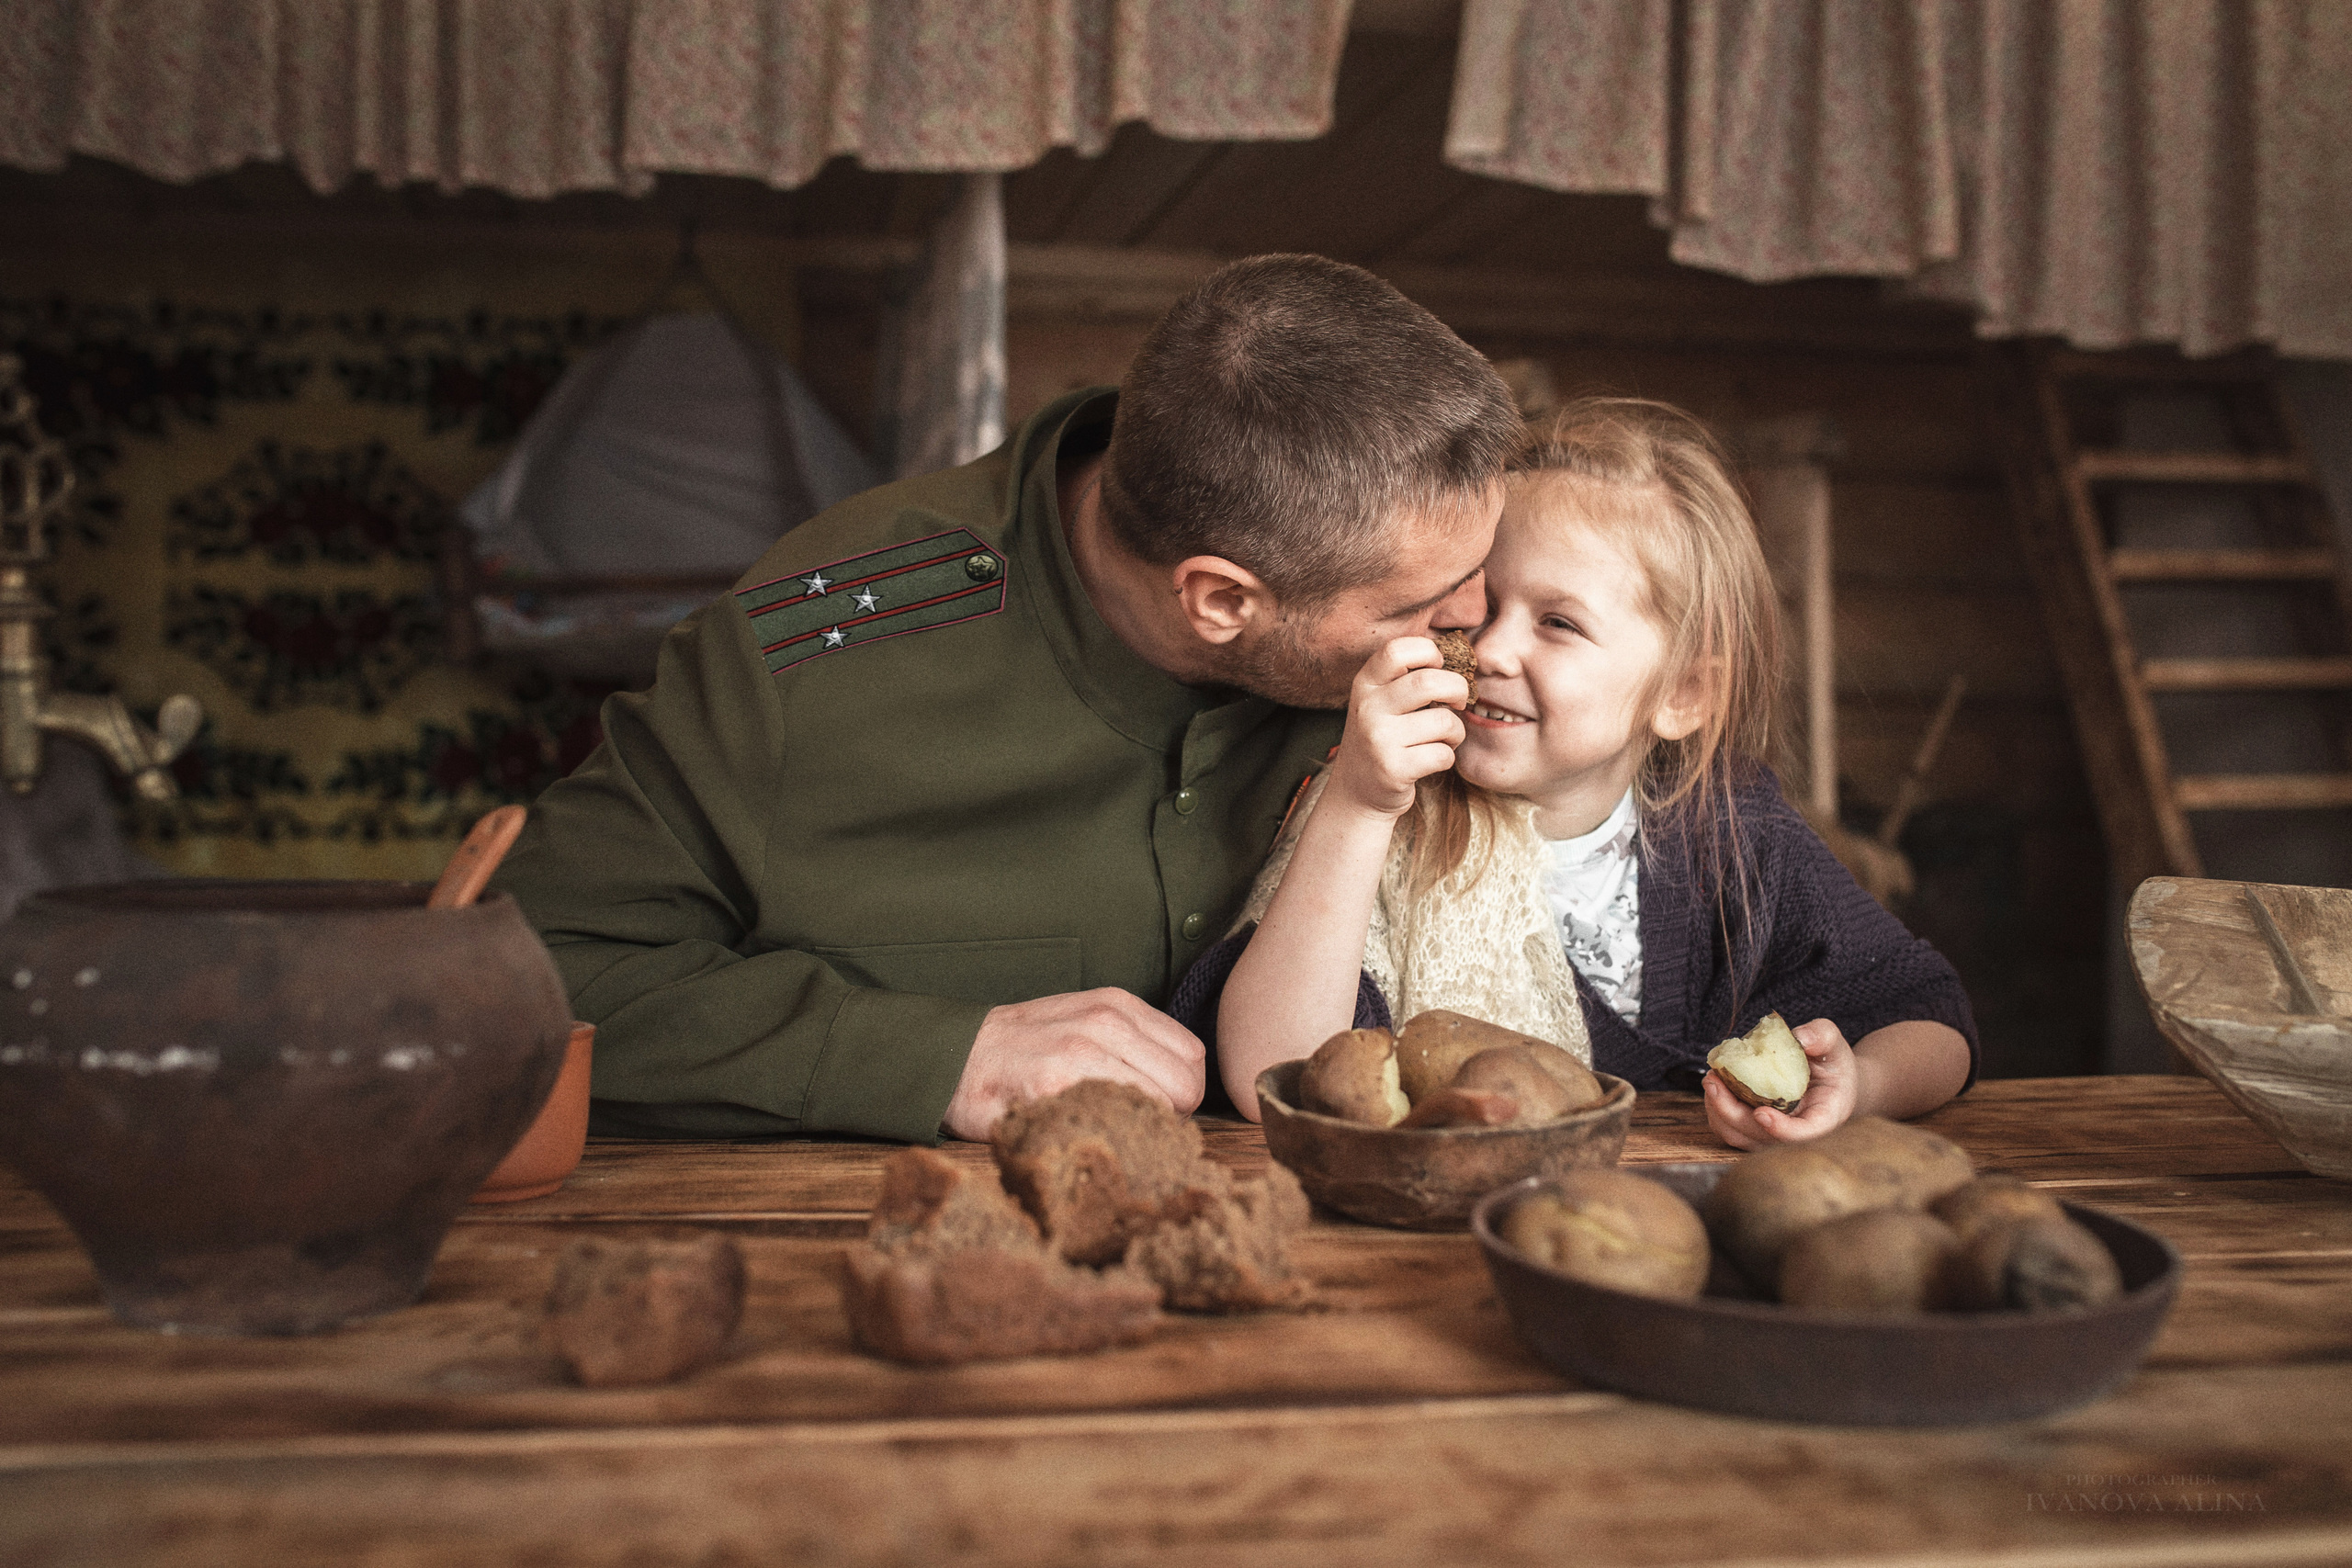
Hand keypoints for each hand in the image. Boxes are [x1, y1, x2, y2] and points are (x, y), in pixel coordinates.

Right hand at [942, 988, 1206, 1140]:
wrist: (955, 1057)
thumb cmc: (1026, 1049)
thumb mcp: (1084, 1022)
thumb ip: (1134, 1045)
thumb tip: (1184, 1091)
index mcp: (1118, 1006)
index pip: (1192, 1058)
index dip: (1181, 1092)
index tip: (1154, 1107)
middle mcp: (1106, 1021)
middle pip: (1185, 1087)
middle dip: (1169, 1116)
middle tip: (1133, 1126)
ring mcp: (1081, 1051)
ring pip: (1159, 1106)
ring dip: (1142, 1129)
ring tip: (1109, 1130)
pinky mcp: (1055, 1084)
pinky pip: (1116, 1121)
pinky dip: (1112, 1138)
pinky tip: (1086, 1135)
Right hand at [1322, 635, 1471, 817]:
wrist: (1357, 791)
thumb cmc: (1383, 738)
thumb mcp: (1381, 701)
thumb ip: (1406, 678)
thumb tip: (1459, 656)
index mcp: (1366, 683)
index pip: (1398, 650)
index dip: (1429, 652)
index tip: (1438, 668)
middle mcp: (1368, 707)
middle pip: (1430, 681)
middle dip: (1459, 689)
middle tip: (1459, 701)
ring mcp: (1378, 739)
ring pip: (1444, 721)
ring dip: (1456, 731)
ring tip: (1443, 738)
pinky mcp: (1392, 769)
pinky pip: (1443, 754)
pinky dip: (1447, 757)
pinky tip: (1433, 759)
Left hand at [1703, 1017, 1859, 1148]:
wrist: (1825, 1078)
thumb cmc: (1831, 1062)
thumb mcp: (1833, 1044)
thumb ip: (1821, 1036)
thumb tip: (1800, 1038)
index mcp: (1825, 1116)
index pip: (1805, 1134)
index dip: (1782, 1130)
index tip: (1761, 1113)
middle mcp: (1798, 1132)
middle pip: (1763, 1139)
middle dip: (1733, 1113)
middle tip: (1713, 1081)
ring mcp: (1775, 1134)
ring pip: (1741, 1137)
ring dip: (1719, 1112)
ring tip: (1711, 1080)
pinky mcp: (1756, 1130)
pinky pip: (1731, 1129)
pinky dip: (1717, 1111)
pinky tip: (1715, 1085)